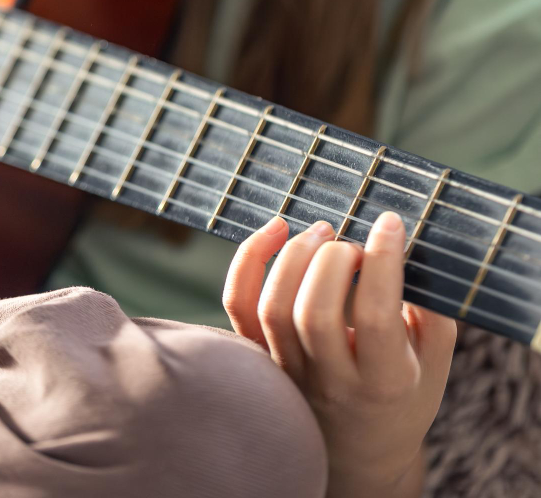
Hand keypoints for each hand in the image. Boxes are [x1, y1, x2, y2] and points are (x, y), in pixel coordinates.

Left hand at [222, 212, 456, 497]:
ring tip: (323, 232)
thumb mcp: (436, 361)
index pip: (376, 316)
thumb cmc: (404, 394)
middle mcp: (331, 382)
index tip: (390, 223)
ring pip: (274, 309)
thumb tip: (412, 248)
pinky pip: (239, 306)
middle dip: (335, 260)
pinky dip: (248, 260)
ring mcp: (289, 372)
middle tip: (353, 244)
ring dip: (296, 255)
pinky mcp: (259, 358)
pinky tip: (275, 230)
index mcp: (385, 382)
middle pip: (315, 313)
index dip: (382, 260)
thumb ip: (433, 309)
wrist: (359, 453)